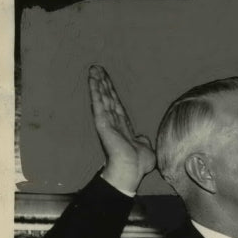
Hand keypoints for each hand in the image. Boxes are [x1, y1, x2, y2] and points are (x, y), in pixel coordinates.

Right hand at [88, 65, 155, 192]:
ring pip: (102, 97)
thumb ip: (142, 141)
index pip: (116, 105)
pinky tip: (92, 79)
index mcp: (123, 127)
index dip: (112, 93)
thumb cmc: (138, 164)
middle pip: (107, 98)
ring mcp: (107, 121)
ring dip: (98, 82)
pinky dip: (95, 90)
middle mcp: (113, 122)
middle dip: (103, 83)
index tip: (107, 81)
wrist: (131, 169)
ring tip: (94, 69)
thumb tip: (142, 138)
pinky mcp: (102, 122)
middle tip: (98, 68)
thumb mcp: (145, 149)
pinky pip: (98, 103)